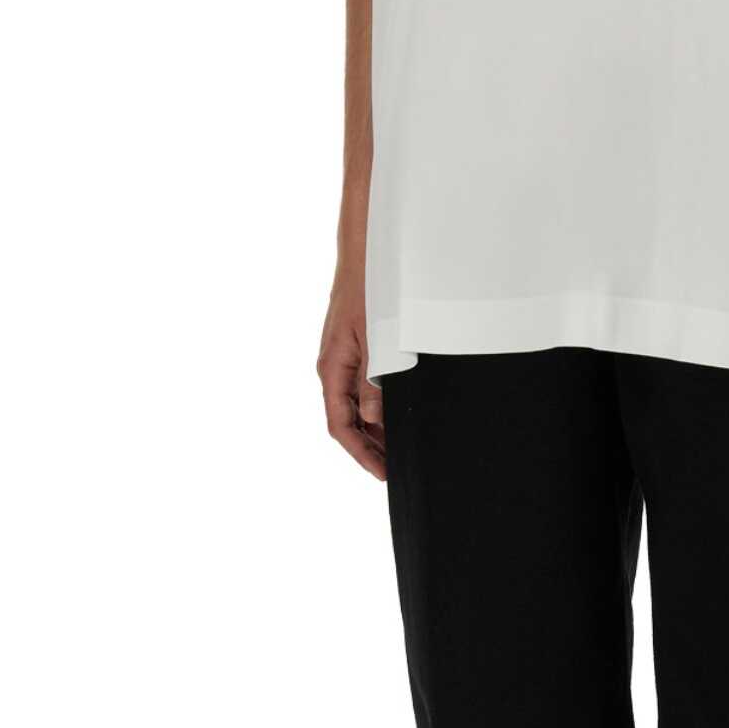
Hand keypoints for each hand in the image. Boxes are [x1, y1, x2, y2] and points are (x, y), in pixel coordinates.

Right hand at [317, 270, 384, 479]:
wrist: (364, 256)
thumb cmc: (368, 291)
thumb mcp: (376, 338)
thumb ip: (374, 379)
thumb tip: (375, 418)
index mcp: (332, 368)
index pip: (340, 425)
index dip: (361, 453)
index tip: (383, 472)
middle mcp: (333, 368)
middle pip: (347, 421)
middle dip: (369, 448)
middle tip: (395, 466)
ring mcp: (342, 361)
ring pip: (354, 408)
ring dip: (373, 430)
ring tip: (397, 448)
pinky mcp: (353, 351)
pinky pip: (360, 389)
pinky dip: (375, 408)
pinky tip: (393, 415)